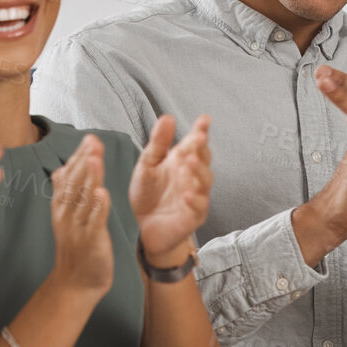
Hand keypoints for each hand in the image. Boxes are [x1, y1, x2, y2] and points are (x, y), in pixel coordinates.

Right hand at [50, 134, 114, 294]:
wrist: (76, 282)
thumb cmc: (76, 246)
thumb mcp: (67, 215)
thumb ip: (67, 191)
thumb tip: (63, 168)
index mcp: (63, 205)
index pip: (69, 175)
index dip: (79, 157)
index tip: (89, 138)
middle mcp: (66, 213)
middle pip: (74, 183)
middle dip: (84, 161)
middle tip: (93, 141)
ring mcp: (77, 227)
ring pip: (82, 199)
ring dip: (89, 178)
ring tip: (95, 159)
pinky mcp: (90, 241)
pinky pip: (94, 222)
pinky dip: (98, 208)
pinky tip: (102, 194)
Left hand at [130, 115, 213, 264]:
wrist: (142, 229)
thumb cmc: (147, 195)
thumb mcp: (147, 165)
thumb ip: (158, 143)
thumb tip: (167, 117)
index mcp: (181, 160)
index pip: (195, 142)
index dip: (201, 130)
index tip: (204, 120)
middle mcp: (192, 176)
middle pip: (203, 158)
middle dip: (202, 147)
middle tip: (199, 137)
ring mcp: (196, 195)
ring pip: (205, 180)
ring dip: (200, 170)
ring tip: (191, 161)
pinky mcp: (194, 215)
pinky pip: (199, 206)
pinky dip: (194, 199)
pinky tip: (186, 193)